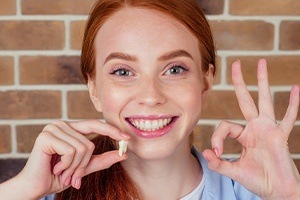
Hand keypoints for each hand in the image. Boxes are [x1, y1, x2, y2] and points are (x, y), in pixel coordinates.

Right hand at [16, 120, 129, 198]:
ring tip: (62, 172)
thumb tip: (123, 154)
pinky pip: (71, 151)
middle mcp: (62, 124)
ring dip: (74, 167)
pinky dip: (67, 165)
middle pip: (89, 143)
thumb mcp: (84, 167)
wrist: (35, 187)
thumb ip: (102, 160)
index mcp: (71, 128)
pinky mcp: (46, 136)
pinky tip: (55, 168)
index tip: (127, 138)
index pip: (95, 124)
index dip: (111, 131)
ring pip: (82, 148)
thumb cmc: (58, 176)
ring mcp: (53, 128)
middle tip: (74, 177)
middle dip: (84, 164)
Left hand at [203, 59, 299, 198]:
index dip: (217, 138)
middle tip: (235, 63)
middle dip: (240, 82)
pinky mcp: (280, 136)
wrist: (276, 192)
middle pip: (245, 99)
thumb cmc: (257, 180)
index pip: (225, 126)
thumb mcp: (233, 171)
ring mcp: (268, 129)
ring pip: (264, 100)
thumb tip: (205, 153)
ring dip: (263, 82)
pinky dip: (292, 104)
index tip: (216, 153)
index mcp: (243, 134)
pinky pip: (288, 118)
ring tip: (262, 62)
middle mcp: (255, 127)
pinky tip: (294, 88)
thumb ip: (218, 164)